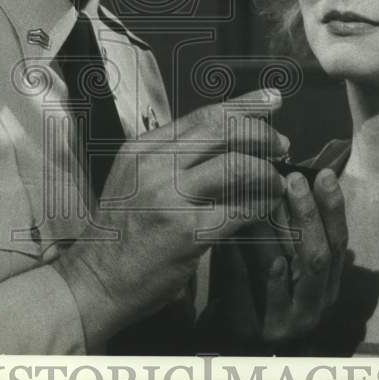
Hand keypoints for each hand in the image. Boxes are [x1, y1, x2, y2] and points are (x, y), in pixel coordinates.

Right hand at [53, 89, 287, 350]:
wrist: (96, 280)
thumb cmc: (121, 232)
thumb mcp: (135, 179)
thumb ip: (171, 157)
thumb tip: (224, 141)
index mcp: (143, 147)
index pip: (203, 115)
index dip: (244, 104)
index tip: (273, 99)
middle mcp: (155, 164)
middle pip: (223, 131)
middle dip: (262, 134)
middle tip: (282, 144)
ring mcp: (169, 196)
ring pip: (236, 165)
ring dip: (266, 172)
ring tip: (277, 181)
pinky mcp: (186, 231)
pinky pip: (240, 209)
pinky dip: (262, 205)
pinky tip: (268, 208)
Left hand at [210, 167, 347, 349]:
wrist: (234, 343)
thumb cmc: (263, 292)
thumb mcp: (288, 263)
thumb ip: (296, 232)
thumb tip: (296, 178)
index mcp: (326, 287)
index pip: (339, 243)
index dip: (333, 208)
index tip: (322, 174)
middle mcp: (312, 306)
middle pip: (318, 257)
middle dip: (307, 215)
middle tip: (293, 179)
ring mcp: (283, 321)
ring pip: (281, 269)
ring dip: (271, 231)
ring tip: (259, 198)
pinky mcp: (250, 329)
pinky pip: (243, 287)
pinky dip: (236, 258)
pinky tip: (227, 236)